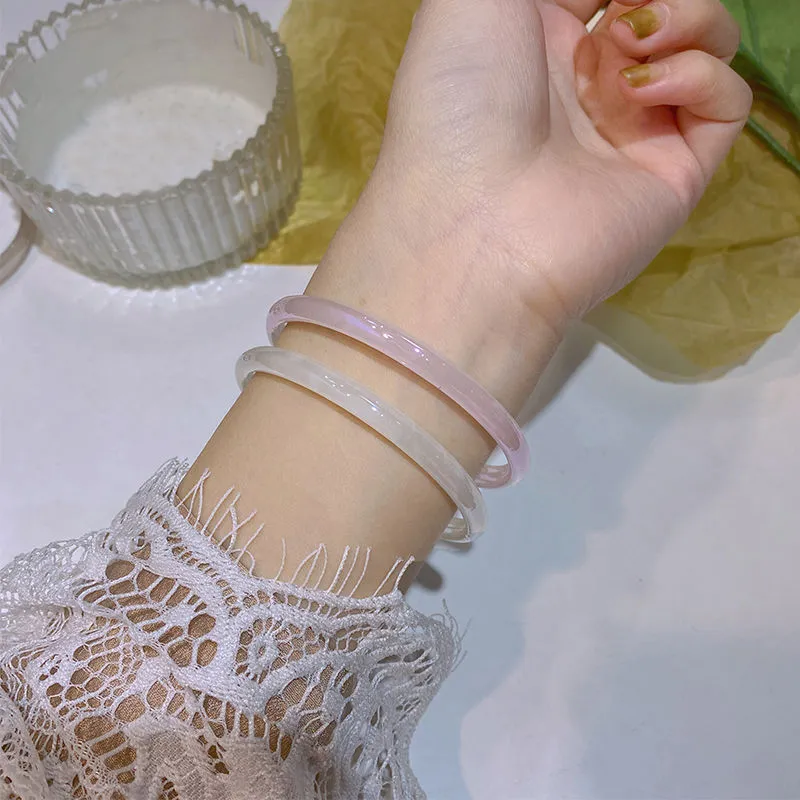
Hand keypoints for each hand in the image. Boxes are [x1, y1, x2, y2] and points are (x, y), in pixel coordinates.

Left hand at [360, 0, 750, 332]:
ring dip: (689, 16)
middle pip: (656, 15)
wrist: (471, 224)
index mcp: (533, 44)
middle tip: (619, 15)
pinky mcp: (672, 174)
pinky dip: (703, 75)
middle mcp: (584, 88)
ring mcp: (631, 132)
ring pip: (704, 48)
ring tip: (632, 42)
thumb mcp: (467, 1)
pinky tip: (643, 89)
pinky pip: (724, 105)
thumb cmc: (456, 99)